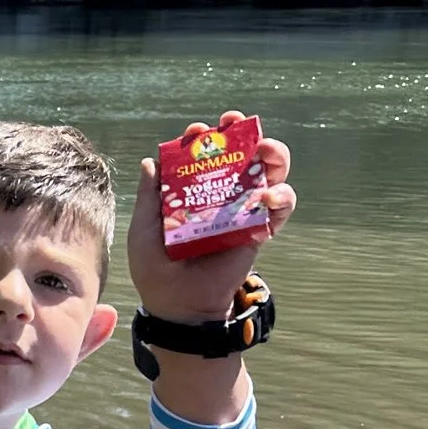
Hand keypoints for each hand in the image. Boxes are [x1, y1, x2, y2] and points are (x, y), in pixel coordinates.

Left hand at [126, 112, 296, 322]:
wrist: (179, 306)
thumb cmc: (156, 270)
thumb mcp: (145, 230)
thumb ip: (149, 198)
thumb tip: (151, 160)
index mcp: (192, 192)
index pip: (202, 156)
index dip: (202, 138)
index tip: (197, 130)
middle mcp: (220, 196)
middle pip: (240, 155)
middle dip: (242, 133)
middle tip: (236, 122)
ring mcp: (243, 211)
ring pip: (268, 172)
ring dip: (272, 155)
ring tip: (265, 149)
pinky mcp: (260, 230)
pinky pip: (280, 208)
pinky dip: (282, 196)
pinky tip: (270, 195)